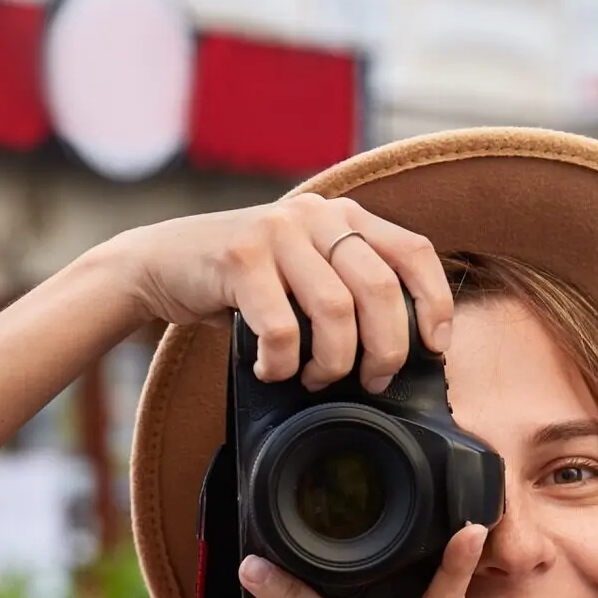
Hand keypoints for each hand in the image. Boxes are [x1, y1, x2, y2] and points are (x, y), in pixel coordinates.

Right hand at [118, 195, 453, 391]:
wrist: (162, 263)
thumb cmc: (244, 284)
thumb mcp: (305, 273)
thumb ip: (349, 289)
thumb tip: (404, 351)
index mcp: (345, 217)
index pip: (415, 252)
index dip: (434, 304)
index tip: (434, 349)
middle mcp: (317, 214)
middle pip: (380, 290)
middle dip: (385, 351)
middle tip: (369, 382)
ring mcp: (278, 231)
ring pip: (336, 311)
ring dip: (332, 363)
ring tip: (314, 379)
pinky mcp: (240, 256)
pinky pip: (282, 328)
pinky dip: (282, 364)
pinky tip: (270, 370)